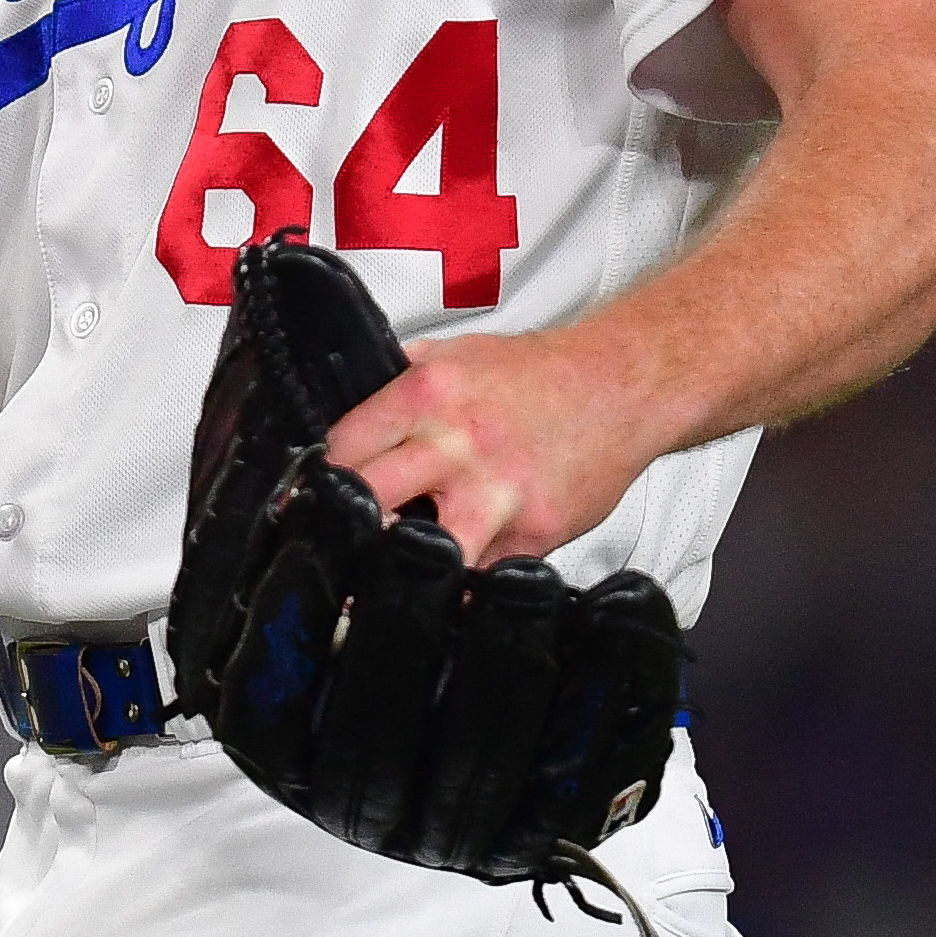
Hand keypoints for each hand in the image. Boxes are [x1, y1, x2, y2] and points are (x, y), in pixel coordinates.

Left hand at [324, 328, 656, 564]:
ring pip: (427, 551)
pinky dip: (462, 582)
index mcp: (427, 394)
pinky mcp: (537, 532)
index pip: (344, 447)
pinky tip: (445, 581)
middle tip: (334, 542)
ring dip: (400, 565)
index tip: (313, 497)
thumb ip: (394, 382)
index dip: (322, 477)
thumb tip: (336, 414)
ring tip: (380, 575)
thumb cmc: (535, 374)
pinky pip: (485, 573)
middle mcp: (460, 444)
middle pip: (371, 500)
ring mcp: (500, 494)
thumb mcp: (452, 354)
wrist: (622, 385)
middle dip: (345, 525)